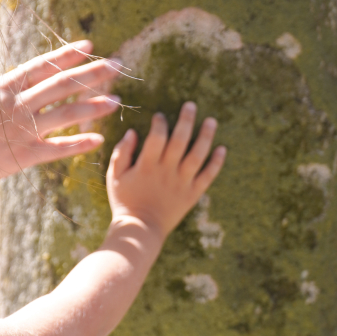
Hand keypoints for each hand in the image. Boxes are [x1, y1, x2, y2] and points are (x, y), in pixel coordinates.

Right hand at [0, 41, 120, 196]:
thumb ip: (1, 91)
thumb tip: (19, 83)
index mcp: (4, 87)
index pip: (43, 65)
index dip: (68, 54)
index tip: (91, 46)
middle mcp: (17, 104)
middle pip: (62, 84)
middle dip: (93, 73)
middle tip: (118, 66)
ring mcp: (21, 130)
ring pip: (65, 113)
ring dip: (93, 106)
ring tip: (117, 101)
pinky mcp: (22, 156)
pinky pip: (57, 148)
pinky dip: (79, 143)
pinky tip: (99, 140)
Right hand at [106, 102, 225, 238]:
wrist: (140, 230)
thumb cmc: (124, 202)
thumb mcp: (114, 177)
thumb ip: (122, 153)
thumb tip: (132, 132)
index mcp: (147, 165)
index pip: (157, 137)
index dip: (159, 123)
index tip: (160, 116)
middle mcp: (166, 171)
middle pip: (180, 140)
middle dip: (186, 120)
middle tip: (191, 105)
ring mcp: (181, 183)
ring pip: (197, 155)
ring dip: (206, 136)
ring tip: (211, 121)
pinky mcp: (192, 194)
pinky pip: (207, 176)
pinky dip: (216, 162)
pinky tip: (222, 148)